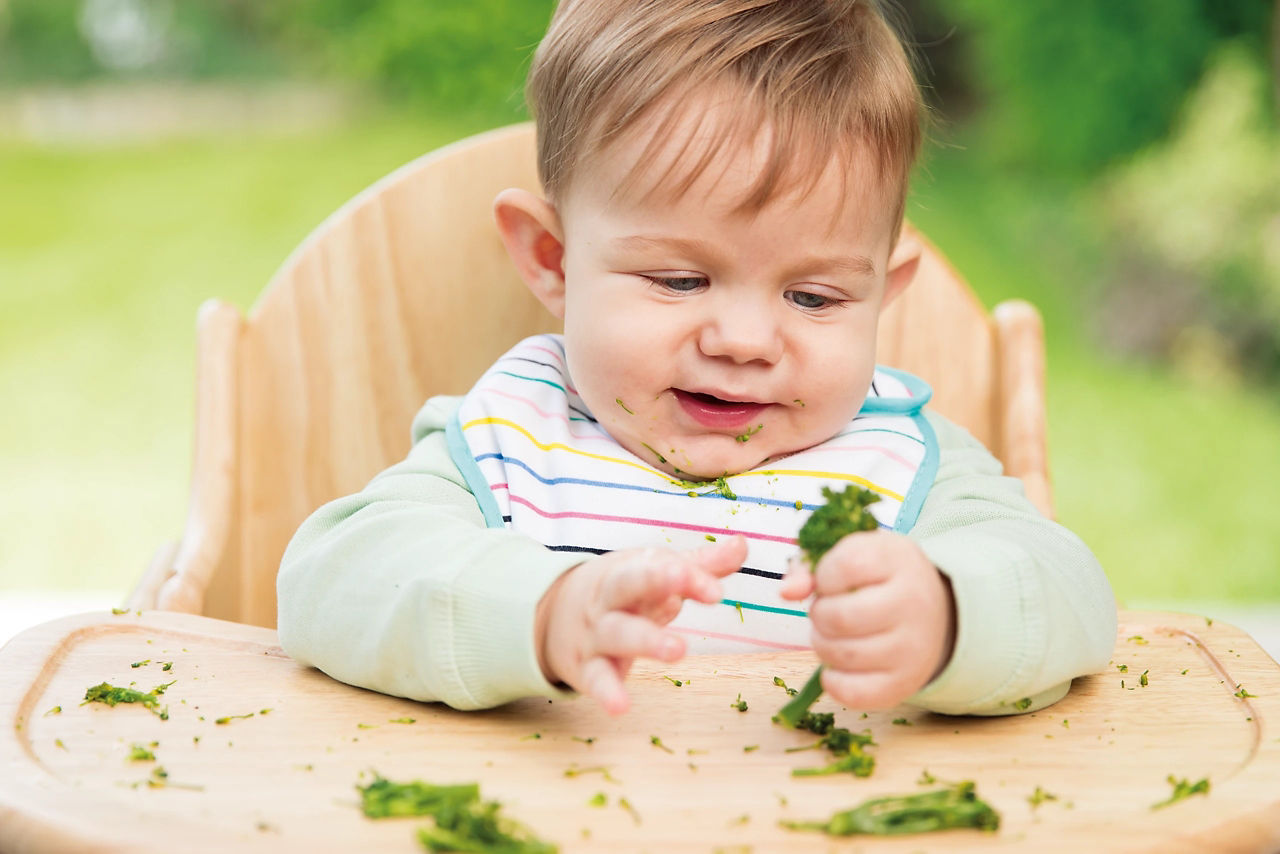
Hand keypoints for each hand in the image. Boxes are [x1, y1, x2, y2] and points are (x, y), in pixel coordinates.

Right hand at [536, 536, 746, 714]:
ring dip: (647, 640)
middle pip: (627, 584)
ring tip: (677, 650)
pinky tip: (621, 706)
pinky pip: (596, 679)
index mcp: (630, 571)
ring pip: (619, 633)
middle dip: (653, 582)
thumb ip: (700, 566)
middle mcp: (610, 598)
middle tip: (680, 592)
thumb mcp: (653, 575)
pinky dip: (607, 692)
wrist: (553, 614)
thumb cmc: (620, 593)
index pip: (657, 566)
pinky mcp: (587, 668)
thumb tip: (743, 544)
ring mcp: (597, 633)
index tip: (716, 590)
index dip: (686, 576)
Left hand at [778, 530, 954, 708]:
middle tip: (827, 612)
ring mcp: (913, 647)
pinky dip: (833, 681)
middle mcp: (913, 602)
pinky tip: (837, 666)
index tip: (830, 581)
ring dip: (822, 645)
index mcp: (898, 559)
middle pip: (838, 617)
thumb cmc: (879, 578)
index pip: (845, 566)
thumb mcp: (851, 556)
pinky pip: (853, 693)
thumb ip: (810, 566)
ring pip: (841, 654)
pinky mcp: (905, 683)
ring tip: (833, 635)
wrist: (936, 611)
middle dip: (818, 615)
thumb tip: (787, 591)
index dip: (823, 576)